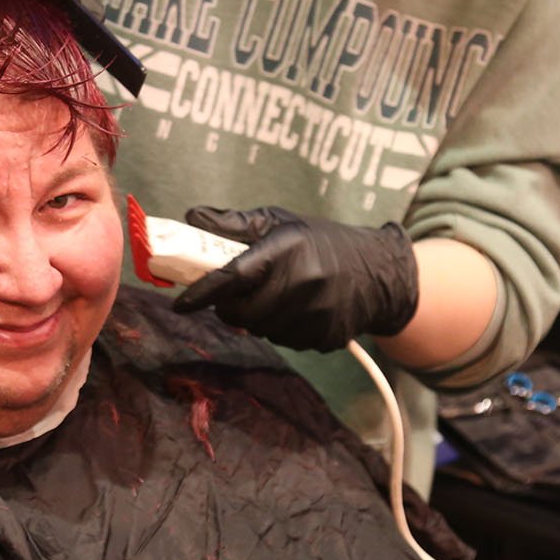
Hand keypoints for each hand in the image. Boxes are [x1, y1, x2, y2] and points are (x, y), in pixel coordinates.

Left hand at [172, 206, 420, 352]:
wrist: (378, 272)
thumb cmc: (321, 242)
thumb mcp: (280, 222)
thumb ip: (234, 224)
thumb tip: (191, 216)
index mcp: (287, 249)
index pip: (234, 276)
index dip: (203, 292)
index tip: (181, 303)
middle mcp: (302, 282)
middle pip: (241, 312)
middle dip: (230, 306)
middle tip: (237, 295)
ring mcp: (316, 314)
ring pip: (260, 330)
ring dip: (256, 319)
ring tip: (275, 297)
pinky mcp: (325, 337)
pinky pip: (285, 342)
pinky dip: (281, 329)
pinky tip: (296, 311)